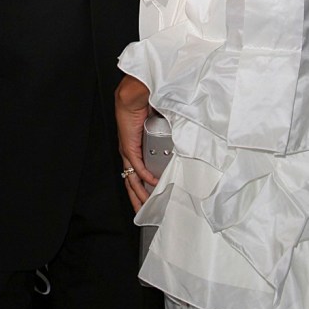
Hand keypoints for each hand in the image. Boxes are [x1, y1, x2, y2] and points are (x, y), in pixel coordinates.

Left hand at [115, 74, 153, 212]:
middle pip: (130, 181)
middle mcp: (128, 152)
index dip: (140, 188)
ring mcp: (128, 151)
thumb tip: (180, 142)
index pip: (134, 174)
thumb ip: (166, 137)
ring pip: (131, 179)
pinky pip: (138, 167)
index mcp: (133, 148)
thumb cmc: (143, 107)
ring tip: (147, 205)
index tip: (147, 199)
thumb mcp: (157, 128)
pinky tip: (152, 184)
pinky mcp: (130, 147)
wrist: (133, 97)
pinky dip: (146, 177)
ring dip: (140, 193)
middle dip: (136, 198)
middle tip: (143, 211)